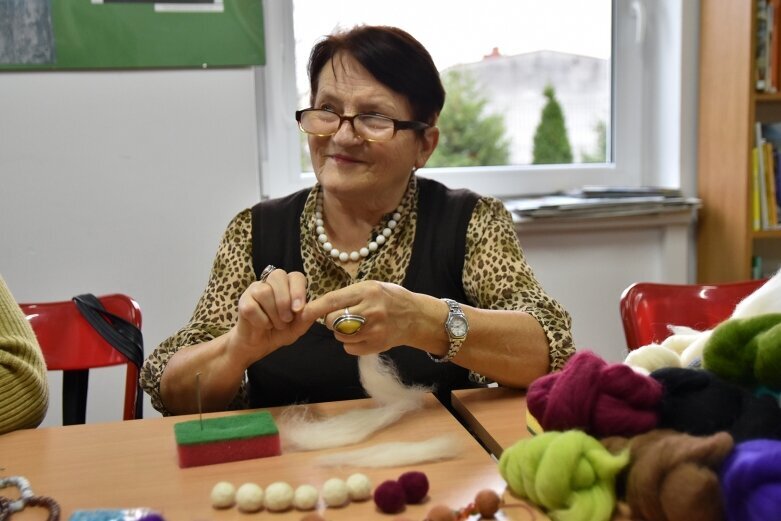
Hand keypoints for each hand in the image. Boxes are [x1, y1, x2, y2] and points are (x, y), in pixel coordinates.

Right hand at [226, 268, 312, 363]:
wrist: (260, 345)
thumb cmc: (281, 331)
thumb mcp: (301, 324)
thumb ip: (311, 313)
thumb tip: (328, 304)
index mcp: (288, 285)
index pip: (296, 276)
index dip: (298, 291)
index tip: (299, 309)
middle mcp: (271, 283)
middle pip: (278, 276)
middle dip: (284, 301)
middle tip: (286, 320)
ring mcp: (255, 289)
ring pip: (264, 291)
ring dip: (273, 313)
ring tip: (275, 324)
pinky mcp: (243, 301)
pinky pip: (252, 306)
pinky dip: (261, 320)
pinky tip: (263, 325)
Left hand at [303, 280, 426, 355]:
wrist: (416, 317)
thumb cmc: (389, 298)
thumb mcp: (371, 287)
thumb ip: (349, 295)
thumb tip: (319, 305)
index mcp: (367, 291)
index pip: (334, 300)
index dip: (315, 307)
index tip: (302, 312)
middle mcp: (371, 310)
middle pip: (334, 321)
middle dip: (331, 320)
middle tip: (340, 317)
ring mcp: (375, 330)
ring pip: (340, 336)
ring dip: (341, 332)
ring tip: (355, 324)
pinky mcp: (376, 345)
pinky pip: (349, 348)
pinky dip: (351, 343)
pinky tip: (363, 335)